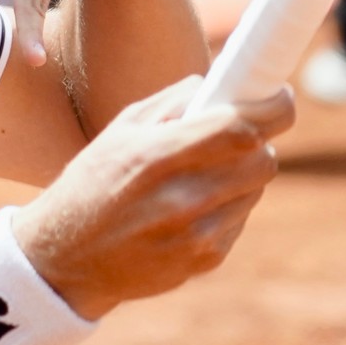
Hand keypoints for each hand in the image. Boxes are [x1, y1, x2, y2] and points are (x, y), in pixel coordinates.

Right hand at [12, 75, 293, 319]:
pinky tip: (190, 210)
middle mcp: (181, 198)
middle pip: (262, 160)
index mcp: (156, 156)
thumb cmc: (91, 185)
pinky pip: (239, 220)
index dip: (273, 109)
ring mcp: (196, 235)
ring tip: (202, 176)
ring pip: (254, 191)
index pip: (240, 128)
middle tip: (239, 137)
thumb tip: (222, 83)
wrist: (65, 261)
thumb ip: (173, 103)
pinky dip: (226, 207)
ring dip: (241, 177)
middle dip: (257, 142)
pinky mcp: (205, 261)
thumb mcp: (119, 132)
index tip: (280, 97)